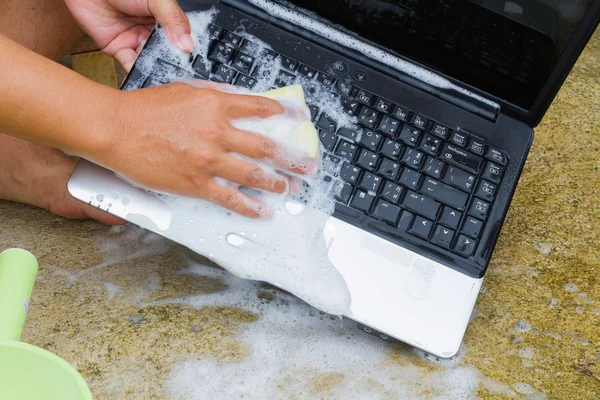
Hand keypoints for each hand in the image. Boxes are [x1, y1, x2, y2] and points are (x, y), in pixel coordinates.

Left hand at [65, 0, 193, 70]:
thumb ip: (174, 20)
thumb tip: (188, 44)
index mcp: (166, 18)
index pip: (182, 38)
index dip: (188, 51)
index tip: (196, 63)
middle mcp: (152, 31)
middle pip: (167, 53)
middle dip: (174, 64)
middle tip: (183, 76)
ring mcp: (136, 41)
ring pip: (151, 61)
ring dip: (157, 70)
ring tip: (166, 79)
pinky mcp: (119, 49)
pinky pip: (131, 65)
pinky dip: (138, 73)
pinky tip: (147, 78)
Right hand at [97, 82, 314, 217]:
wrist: (116, 128)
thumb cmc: (144, 109)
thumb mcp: (185, 90)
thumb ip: (214, 95)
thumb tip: (237, 99)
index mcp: (215, 106)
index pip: (260, 108)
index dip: (284, 113)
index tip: (298, 118)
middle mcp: (217, 132)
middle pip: (265, 146)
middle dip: (291, 158)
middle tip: (306, 165)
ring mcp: (208, 160)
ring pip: (253, 174)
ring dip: (277, 183)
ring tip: (290, 188)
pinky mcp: (196, 183)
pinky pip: (230, 198)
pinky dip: (250, 206)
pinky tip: (264, 211)